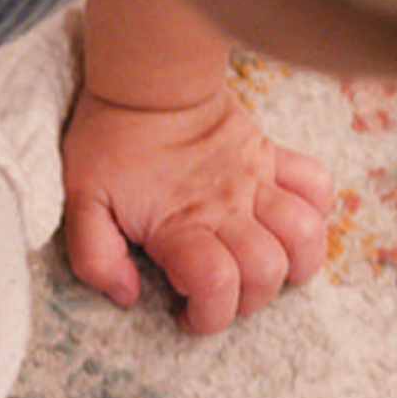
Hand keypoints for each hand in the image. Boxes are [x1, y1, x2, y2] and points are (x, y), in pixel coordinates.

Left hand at [62, 82, 334, 334]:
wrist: (148, 80)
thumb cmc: (109, 144)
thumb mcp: (79, 205)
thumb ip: (95, 258)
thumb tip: (127, 295)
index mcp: (180, 224)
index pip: (218, 286)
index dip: (208, 317)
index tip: (186, 314)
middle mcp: (227, 206)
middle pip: (267, 271)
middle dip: (248, 301)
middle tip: (220, 294)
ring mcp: (256, 180)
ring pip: (304, 236)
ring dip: (293, 266)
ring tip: (265, 271)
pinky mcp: (273, 156)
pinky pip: (317, 186)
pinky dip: (316, 214)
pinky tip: (287, 228)